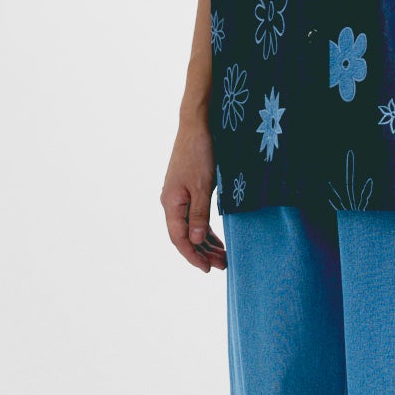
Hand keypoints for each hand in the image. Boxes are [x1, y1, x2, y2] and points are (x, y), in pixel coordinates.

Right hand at [160, 119, 226, 272]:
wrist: (196, 125)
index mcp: (171, 203)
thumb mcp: (202, 186)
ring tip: (223, 256)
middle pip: (185, 236)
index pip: (179, 239)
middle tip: (223, 265)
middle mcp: (171, 203)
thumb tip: (195, 240)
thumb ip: (199, 215)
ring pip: (190, 227)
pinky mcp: (187, 190)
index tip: (207, 269)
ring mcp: (178, 197)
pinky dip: (205, 229)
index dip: (193, 256)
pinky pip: (194, 216)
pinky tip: (216, 238)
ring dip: (206, 242)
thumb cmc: (199, 153)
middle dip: (203, 252)